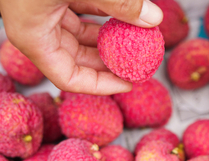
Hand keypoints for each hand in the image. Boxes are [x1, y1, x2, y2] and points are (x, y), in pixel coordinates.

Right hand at [0, 0, 162, 93]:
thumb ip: (119, 2)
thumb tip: (154, 19)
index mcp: (34, 37)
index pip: (69, 78)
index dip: (101, 85)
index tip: (129, 83)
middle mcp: (38, 28)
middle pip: (78, 59)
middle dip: (109, 62)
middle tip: (137, 62)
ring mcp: (44, 11)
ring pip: (81, 35)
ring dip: (108, 38)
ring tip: (136, 40)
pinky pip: (81, 12)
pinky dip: (103, 14)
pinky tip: (124, 14)